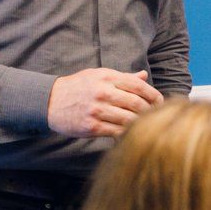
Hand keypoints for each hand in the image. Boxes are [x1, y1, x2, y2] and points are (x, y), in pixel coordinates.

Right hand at [47, 68, 161, 137]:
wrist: (50, 101)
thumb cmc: (77, 87)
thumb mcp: (98, 75)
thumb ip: (122, 77)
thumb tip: (143, 76)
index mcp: (106, 77)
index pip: (137, 86)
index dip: (153, 95)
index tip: (159, 102)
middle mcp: (102, 92)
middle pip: (136, 103)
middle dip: (150, 111)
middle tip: (156, 116)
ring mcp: (97, 110)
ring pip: (128, 119)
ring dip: (140, 124)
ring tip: (146, 126)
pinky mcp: (91, 127)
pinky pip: (116, 132)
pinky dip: (127, 134)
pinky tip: (131, 134)